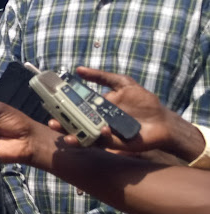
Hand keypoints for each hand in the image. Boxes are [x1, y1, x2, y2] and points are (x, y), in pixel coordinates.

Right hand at [59, 67, 203, 161]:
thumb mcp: (122, 83)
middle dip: (61, 125)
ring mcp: (103, 134)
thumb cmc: (144, 102)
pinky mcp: (113, 144)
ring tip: (66, 136)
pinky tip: (102, 129)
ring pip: (83, 137)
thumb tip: (78, 69)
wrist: (162, 121)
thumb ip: (101, 77)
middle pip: (74, 124)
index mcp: (96, 108)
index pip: (75, 108)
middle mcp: (96, 121)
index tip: (51, 105)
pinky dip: (99, 137)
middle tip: (53, 123)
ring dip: (72, 137)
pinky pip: (102, 142)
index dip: (62, 107)